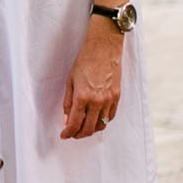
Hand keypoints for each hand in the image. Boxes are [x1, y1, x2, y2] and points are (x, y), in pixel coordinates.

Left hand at [60, 22, 122, 138]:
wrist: (104, 48)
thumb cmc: (85, 61)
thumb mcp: (70, 81)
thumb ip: (68, 102)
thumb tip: (67, 120)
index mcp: (82, 97)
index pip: (75, 123)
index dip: (68, 133)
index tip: (64, 135)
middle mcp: (97, 101)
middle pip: (88, 128)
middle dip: (78, 135)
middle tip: (72, 134)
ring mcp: (109, 100)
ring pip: (101, 125)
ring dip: (91, 130)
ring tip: (83, 129)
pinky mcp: (117, 97)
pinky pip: (110, 117)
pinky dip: (103, 122)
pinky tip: (96, 120)